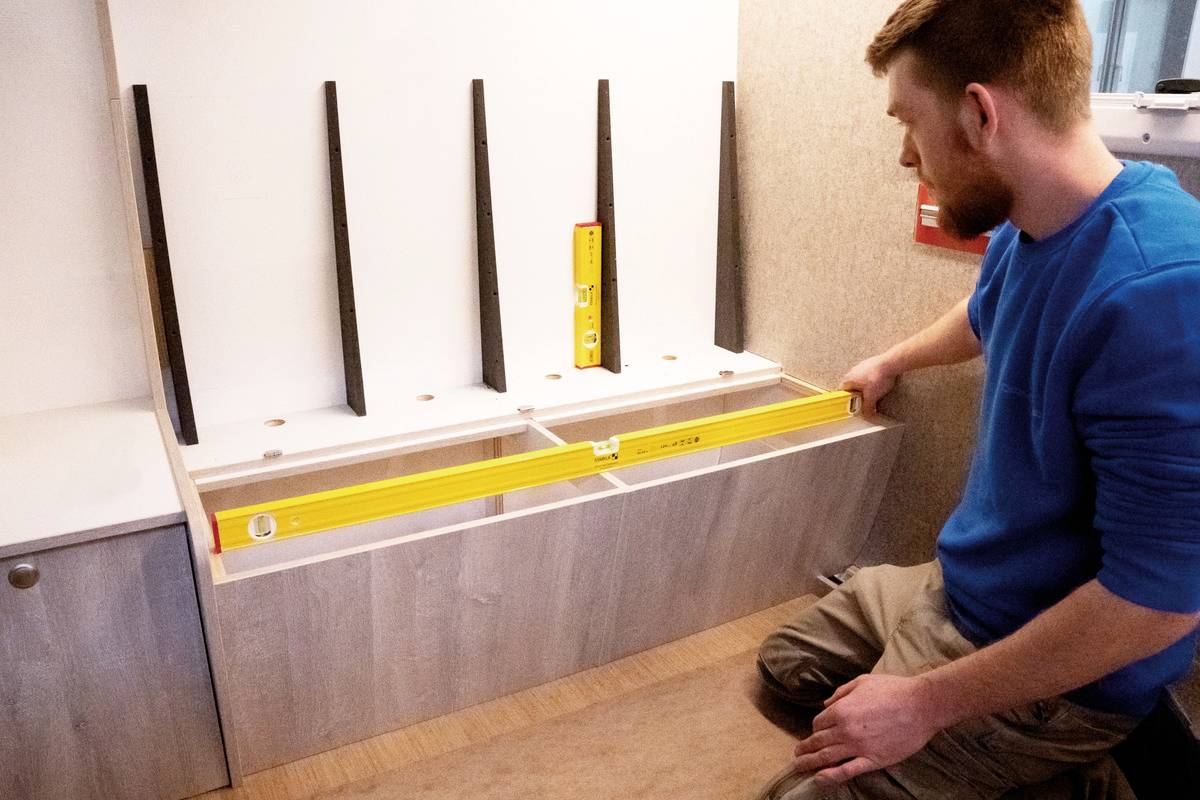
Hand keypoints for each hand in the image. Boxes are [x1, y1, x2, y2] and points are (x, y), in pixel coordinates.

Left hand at [791, 674, 943, 785]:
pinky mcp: (873, 760)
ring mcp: (858, 747)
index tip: (817, 732)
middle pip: (818, 742)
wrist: (921, 705)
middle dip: (805, 748)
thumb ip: (841, 693)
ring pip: (827, 757)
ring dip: (810, 763)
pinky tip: (820, 778)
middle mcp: (845, 730)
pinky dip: (831, 776)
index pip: (819, 723)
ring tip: (799, 767)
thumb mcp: (862, 682)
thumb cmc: (893, 689)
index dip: (816, 728)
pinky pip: (847, 770)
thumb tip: (826, 704)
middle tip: (797, 754)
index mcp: (841, 710)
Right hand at [840, 354, 898, 415]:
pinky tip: (879, 383)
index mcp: (848, 379)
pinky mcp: (870, 363)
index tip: (851, 405)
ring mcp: (861, 366)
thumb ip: (867, 408)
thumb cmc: (877, 378)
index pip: (842, 392)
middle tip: (863, 400)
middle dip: (857, 394)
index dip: (847, 400)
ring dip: (865, 386)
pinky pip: (868, 374)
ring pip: (860, 380)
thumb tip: (866, 415)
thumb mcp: (871, 398)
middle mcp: (852, 371)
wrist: (890, 364)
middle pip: (851, 386)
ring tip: (873, 392)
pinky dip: (872, 380)